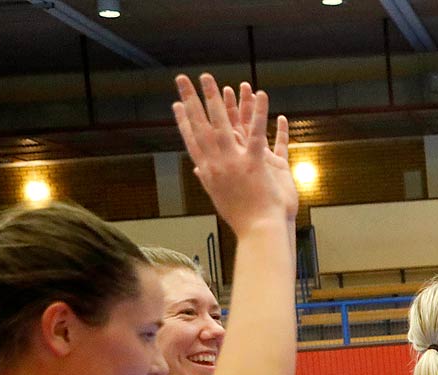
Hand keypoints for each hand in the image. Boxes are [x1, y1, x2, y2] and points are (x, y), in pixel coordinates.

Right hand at [172, 74, 295, 229]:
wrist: (258, 232)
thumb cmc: (242, 219)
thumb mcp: (220, 199)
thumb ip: (209, 180)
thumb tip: (199, 170)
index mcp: (208, 172)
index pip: (192, 141)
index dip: (184, 121)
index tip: (177, 104)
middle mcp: (216, 164)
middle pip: (201, 126)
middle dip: (191, 100)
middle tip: (182, 79)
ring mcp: (234, 162)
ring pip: (222, 125)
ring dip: (214, 98)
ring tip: (208, 78)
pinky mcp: (255, 164)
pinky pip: (257, 133)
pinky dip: (259, 114)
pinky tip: (260, 95)